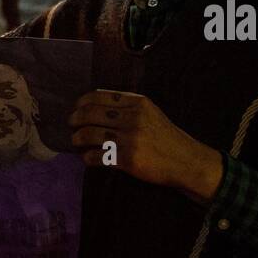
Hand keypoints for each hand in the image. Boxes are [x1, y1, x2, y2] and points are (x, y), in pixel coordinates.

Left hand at [69, 90, 223, 202]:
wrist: (186, 161)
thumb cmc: (165, 137)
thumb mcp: (151, 113)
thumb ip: (128, 105)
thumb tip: (96, 101)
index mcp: (138, 103)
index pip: (100, 96)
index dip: (82, 102)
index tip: (76, 108)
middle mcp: (132, 118)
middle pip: (90, 113)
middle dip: (75, 119)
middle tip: (71, 124)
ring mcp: (129, 139)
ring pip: (90, 134)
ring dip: (77, 138)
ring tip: (76, 141)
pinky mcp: (128, 159)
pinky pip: (97, 156)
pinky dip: (87, 157)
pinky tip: (87, 158)